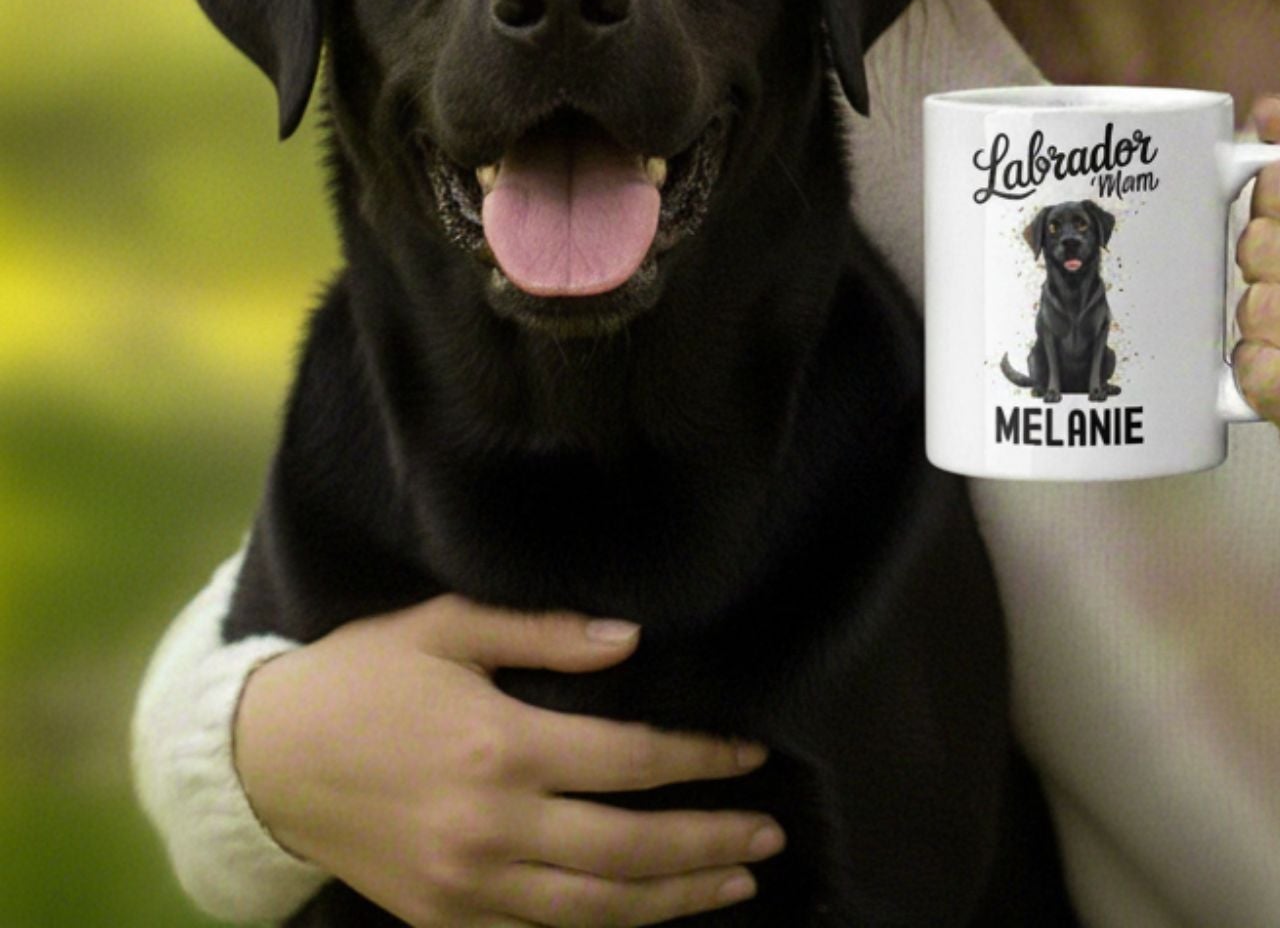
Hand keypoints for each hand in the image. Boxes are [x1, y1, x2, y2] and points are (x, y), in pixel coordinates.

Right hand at [234, 595, 784, 925]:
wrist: (265, 761)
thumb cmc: (365, 676)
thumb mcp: (451, 626)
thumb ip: (547, 631)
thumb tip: (632, 641)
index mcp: (502, 746)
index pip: (631, 763)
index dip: (701, 762)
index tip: (752, 755)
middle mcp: (491, 828)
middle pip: (628, 851)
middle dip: (709, 844)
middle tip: (770, 835)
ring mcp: (466, 886)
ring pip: (595, 911)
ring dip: (674, 900)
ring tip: (736, 882)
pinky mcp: (443, 921)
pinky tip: (648, 912)